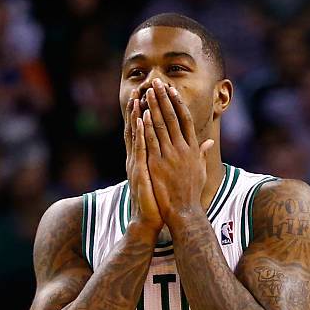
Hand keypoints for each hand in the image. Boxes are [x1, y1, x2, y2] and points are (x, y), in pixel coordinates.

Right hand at [124, 91, 162, 233]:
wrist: (149, 220)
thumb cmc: (158, 201)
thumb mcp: (163, 179)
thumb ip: (167, 164)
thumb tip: (174, 155)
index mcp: (144, 159)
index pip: (143, 133)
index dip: (146, 114)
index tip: (150, 97)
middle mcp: (137, 159)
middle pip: (136, 129)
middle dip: (138, 109)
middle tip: (140, 89)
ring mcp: (136, 165)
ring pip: (135, 136)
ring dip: (136, 116)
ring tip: (138, 97)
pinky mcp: (139, 172)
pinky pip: (139, 149)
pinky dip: (140, 134)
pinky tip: (141, 121)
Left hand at [143, 78, 213, 228]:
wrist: (184, 211)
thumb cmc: (192, 193)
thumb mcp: (200, 171)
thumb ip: (202, 154)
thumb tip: (208, 142)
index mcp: (193, 149)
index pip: (186, 120)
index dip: (178, 103)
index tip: (172, 90)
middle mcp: (182, 149)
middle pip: (172, 118)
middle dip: (164, 98)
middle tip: (157, 83)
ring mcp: (170, 156)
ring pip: (160, 126)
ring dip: (153, 107)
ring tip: (147, 92)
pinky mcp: (157, 164)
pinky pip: (150, 141)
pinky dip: (146, 127)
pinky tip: (141, 114)